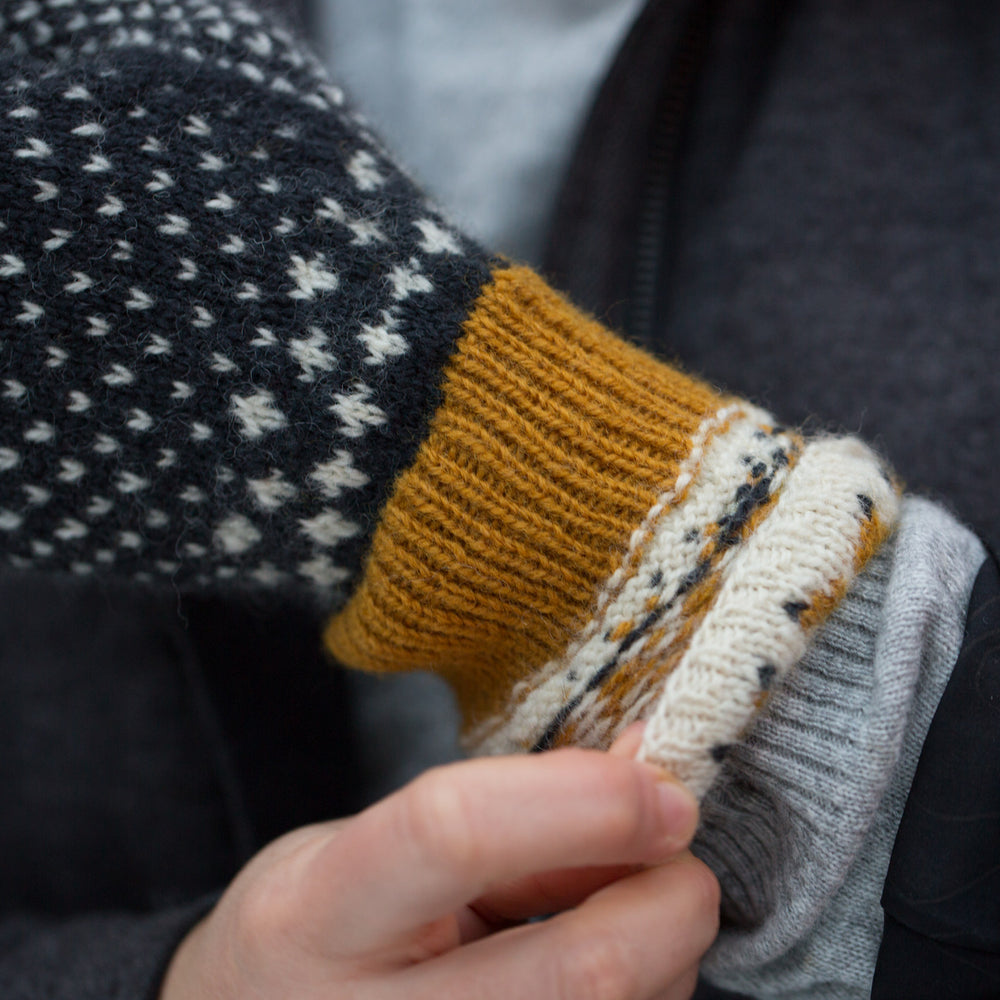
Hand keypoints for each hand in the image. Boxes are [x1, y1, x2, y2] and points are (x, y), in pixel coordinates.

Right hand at [159, 732, 718, 999]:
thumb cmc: (327, 924)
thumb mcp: (379, 842)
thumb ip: (510, 811)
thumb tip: (648, 770)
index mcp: (316, 917)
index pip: (453, 834)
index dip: (580, 799)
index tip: (660, 784)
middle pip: (576, 974)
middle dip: (670, 898)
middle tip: (677, 844)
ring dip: (669, 956)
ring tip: (629, 908)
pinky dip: (651, 996)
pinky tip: (614, 969)